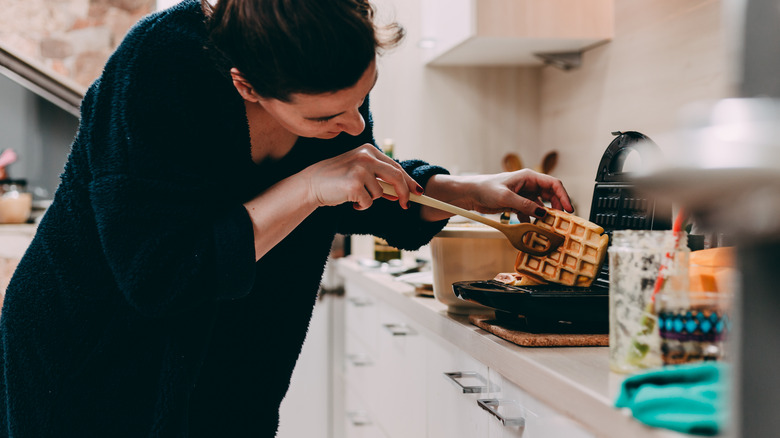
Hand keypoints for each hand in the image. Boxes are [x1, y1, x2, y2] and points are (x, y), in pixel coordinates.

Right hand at [301, 144, 422, 209]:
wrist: (312, 184)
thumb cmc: (336, 179)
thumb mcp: (359, 172)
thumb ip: (378, 179)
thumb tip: (398, 193)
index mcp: (369, 150)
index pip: (395, 167)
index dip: (408, 181)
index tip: (418, 192)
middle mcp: (366, 157)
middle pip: (396, 177)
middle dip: (404, 193)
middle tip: (406, 205)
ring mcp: (361, 169)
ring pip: (380, 193)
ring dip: (370, 200)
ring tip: (354, 196)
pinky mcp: (355, 184)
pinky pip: (369, 202)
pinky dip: (361, 206)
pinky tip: (349, 200)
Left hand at [424, 170, 572, 222]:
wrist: (470, 194)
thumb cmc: (485, 188)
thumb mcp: (505, 197)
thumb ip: (525, 205)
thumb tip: (542, 213)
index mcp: (529, 177)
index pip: (553, 184)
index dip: (563, 196)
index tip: (568, 209)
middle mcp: (529, 185)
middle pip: (550, 196)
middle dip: (557, 208)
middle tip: (561, 221)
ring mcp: (524, 195)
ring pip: (541, 206)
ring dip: (545, 216)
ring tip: (549, 227)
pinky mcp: (518, 204)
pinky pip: (531, 213)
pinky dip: (533, 221)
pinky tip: (533, 228)